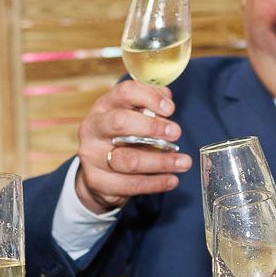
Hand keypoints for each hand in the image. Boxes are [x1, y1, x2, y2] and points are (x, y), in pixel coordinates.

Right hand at [71, 79, 189, 211]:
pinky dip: (155, 183)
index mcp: (103, 106)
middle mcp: (93, 128)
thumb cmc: (121, 138)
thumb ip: (149, 106)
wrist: (97, 173)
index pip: (124, 93)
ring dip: (161, 161)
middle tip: (176, 133)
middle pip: (120, 122)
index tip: (170, 109)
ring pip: (129, 159)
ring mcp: (92, 156)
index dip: (149, 97)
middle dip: (152, 127)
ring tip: (183, 162)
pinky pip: (130, 184)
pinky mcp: (97, 181)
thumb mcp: (132, 117)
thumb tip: (167, 100)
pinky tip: (172, 180)